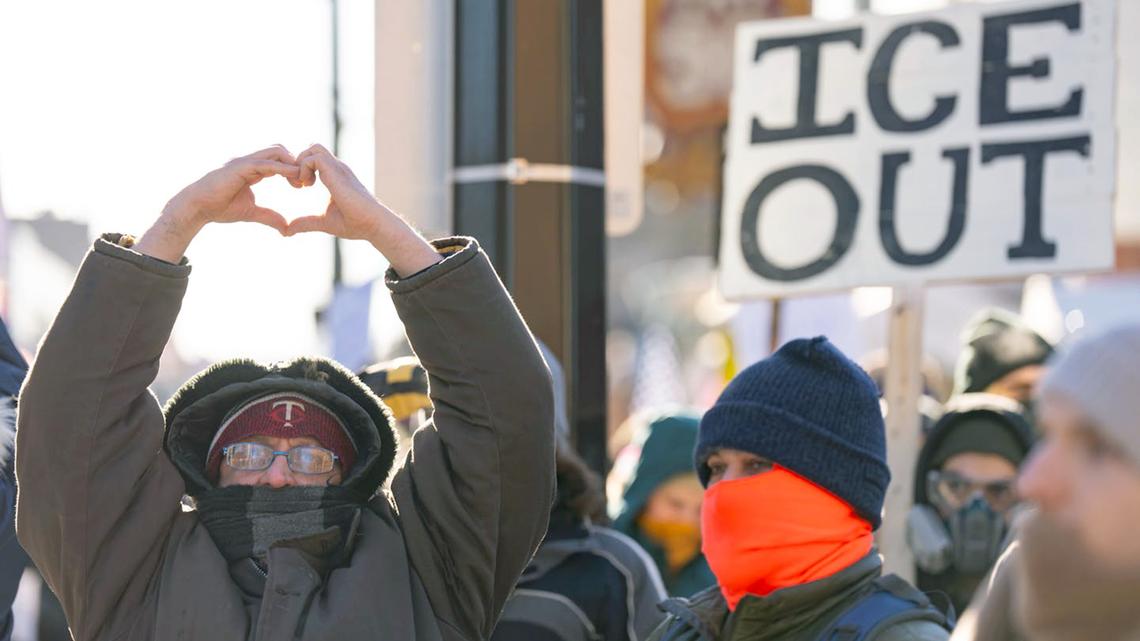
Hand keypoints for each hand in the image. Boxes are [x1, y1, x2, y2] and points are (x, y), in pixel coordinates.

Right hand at [136, 146, 300, 262]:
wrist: (197, 208)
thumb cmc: (219, 208)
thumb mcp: (251, 212)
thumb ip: (270, 217)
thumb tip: (287, 228)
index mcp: (253, 169)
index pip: (279, 160)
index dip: (293, 170)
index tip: (303, 185)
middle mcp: (250, 161)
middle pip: (280, 150)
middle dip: (296, 163)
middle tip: (306, 182)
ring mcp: (245, 162)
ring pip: (276, 151)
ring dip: (292, 163)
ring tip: (301, 181)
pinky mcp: (240, 167)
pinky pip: (265, 163)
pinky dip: (281, 168)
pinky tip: (293, 178)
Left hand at [284, 144, 388, 239]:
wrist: (373, 224)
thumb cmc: (355, 224)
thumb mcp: (323, 222)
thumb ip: (305, 223)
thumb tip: (287, 231)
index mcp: (335, 176)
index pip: (314, 159)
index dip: (301, 169)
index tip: (299, 187)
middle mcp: (336, 168)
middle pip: (312, 148)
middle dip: (298, 162)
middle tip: (297, 183)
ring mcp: (338, 168)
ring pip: (313, 148)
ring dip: (301, 163)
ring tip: (302, 184)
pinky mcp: (336, 172)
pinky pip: (314, 157)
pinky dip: (304, 168)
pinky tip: (307, 186)